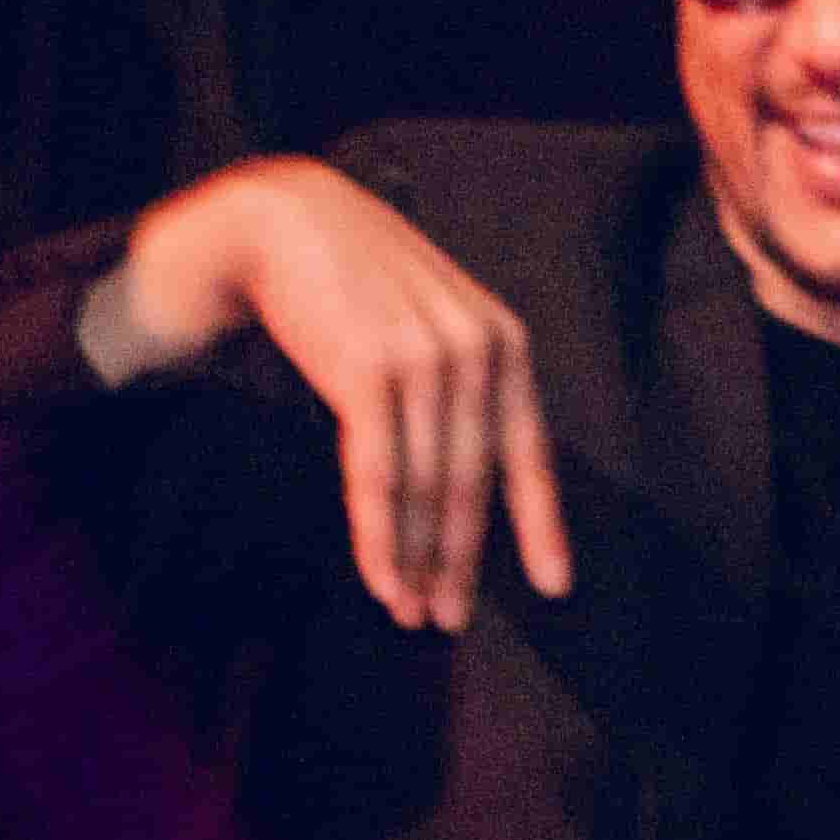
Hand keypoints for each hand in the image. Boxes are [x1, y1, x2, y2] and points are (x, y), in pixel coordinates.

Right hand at [80, 154, 574, 623]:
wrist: (284, 221)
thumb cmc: (359, 280)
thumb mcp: (433, 318)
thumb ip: (461, 383)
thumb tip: (469, 481)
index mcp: (504, 341)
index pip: (529, 451)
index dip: (541, 525)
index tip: (554, 586)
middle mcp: (476, 350)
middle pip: (472, 483)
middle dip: (461, 560)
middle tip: (450, 618)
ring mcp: (424, 360)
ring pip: (424, 489)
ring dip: (416, 561)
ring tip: (411, 612)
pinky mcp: (367, 372)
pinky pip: (377, 475)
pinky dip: (379, 537)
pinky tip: (382, 580)